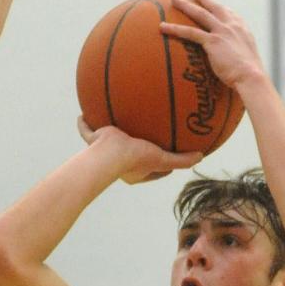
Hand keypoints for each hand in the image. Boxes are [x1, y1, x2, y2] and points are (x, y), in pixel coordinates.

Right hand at [77, 119, 194, 185]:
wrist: (108, 156)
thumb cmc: (134, 160)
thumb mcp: (161, 160)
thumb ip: (181, 160)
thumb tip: (201, 157)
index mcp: (135, 171)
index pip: (153, 168)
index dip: (162, 162)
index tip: (170, 152)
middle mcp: (120, 163)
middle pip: (131, 154)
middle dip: (138, 145)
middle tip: (146, 136)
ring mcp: (105, 151)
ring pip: (108, 141)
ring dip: (111, 133)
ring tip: (117, 120)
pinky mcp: (94, 141)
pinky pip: (87, 130)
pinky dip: (84, 124)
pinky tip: (82, 114)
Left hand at [159, 0, 269, 98]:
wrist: (251, 76)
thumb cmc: (250, 75)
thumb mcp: (249, 59)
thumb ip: (240, 55)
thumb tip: (235, 64)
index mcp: (242, 28)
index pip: (229, 13)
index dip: (220, 8)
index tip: (213, 3)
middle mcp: (232, 26)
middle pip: (214, 7)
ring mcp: (222, 31)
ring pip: (199, 14)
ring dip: (185, 6)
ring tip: (173, 0)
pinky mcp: (212, 41)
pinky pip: (189, 32)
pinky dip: (175, 29)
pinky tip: (163, 27)